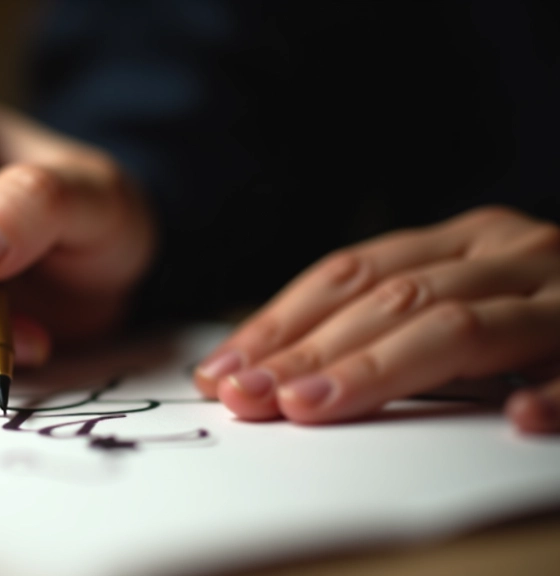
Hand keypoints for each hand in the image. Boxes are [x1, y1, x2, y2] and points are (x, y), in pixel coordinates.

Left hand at [194, 206, 559, 433]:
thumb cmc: (535, 310)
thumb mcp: (456, 298)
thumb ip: (385, 323)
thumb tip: (276, 369)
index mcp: (458, 241)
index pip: (348, 274)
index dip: (280, 321)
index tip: (221, 370)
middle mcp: (506, 253)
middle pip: (391, 298)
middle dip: (308, 350)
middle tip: (248, 398)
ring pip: (463, 324)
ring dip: (381, 368)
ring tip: (313, 406)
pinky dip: (555, 387)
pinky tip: (517, 417)